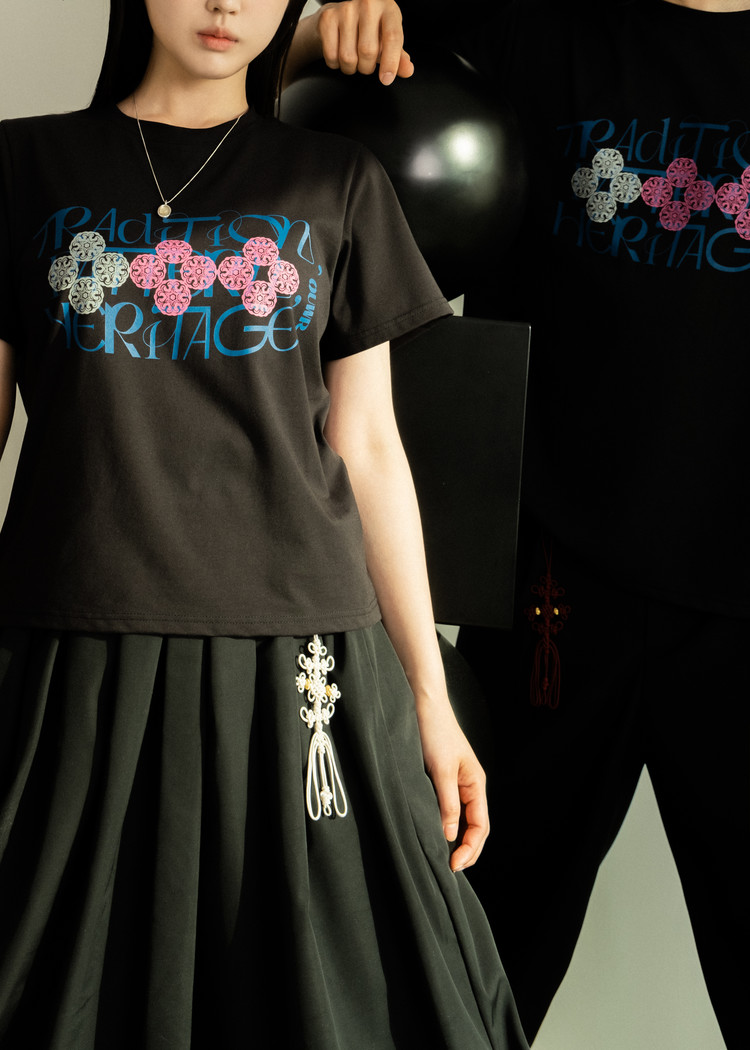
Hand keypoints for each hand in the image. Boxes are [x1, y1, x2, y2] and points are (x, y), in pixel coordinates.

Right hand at [316, 0, 413, 84]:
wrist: (341, 14)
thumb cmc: (369, 28)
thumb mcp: (387, 38)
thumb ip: (398, 56)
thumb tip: (408, 70)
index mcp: (388, 8)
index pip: (392, 37)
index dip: (391, 62)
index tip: (386, 79)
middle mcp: (368, 4)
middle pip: (368, 51)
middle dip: (367, 68)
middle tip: (366, 64)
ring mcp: (346, 9)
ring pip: (348, 57)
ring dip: (350, 68)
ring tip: (353, 59)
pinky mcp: (328, 18)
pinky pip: (332, 55)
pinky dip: (335, 64)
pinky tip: (339, 55)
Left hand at [416, 696, 489, 871]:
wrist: (423, 705)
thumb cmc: (435, 732)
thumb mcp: (441, 770)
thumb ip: (447, 803)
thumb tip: (450, 835)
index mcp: (476, 784)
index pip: (480, 825)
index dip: (470, 848)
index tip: (454, 864)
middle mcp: (469, 786)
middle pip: (475, 827)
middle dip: (466, 850)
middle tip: (450, 868)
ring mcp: (456, 784)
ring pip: (462, 820)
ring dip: (456, 840)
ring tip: (444, 858)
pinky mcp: (441, 779)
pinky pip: (448, 809)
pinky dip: (445, 824)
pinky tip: (435, 833)